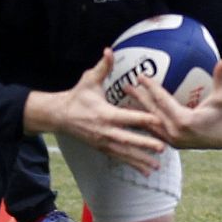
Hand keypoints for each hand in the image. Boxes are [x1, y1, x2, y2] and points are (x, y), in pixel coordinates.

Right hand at [23, 50, 167, 174]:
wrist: (59, 115)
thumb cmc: (76, 97)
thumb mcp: (88, 80)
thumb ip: (102, 67)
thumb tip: (109, 50)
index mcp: (105, 114)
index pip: (128, 117)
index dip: (143, 119)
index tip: (158, 121)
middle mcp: (105, 131)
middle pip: (128, 139)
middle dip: (145, 144)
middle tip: (162, 148)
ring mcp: (103, 142)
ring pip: (125, 152)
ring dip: (140, 159)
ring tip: (156, 166)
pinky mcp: (102, 148)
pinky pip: (119, 158)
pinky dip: (132, 164)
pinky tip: (145, 171)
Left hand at [124, 56, 221, 148]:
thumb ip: (221, 77)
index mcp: (185, 121)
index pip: (163, 101)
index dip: (151, 87)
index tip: (140, 76)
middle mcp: (176, 132)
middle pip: (152, 112)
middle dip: (138, 98)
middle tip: (125, 85)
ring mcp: (172, 140)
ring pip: (151, 123)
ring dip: (137, 111)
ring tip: (124, 99)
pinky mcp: (172, 144)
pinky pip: (154, 131)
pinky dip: (144, 121)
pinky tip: (134, 113)